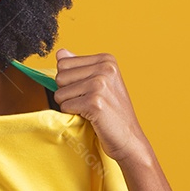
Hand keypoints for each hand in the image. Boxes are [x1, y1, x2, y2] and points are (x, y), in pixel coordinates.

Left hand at [52, 48, 147, 164]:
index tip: (87, 90)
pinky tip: (90, 116)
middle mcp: (105, 68)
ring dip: (70, 105)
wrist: (129, 138)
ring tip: (89, 109)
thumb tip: (60, 52)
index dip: (69, 80)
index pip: (63, 62)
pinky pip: (65, 106)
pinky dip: (73, 114)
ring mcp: (100, 84)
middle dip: (67, 92)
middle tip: (87, 101)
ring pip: (60, 92)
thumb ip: (79, 66)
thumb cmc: (112, 112)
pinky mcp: (95, 102)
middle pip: (60, 76)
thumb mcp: (99, 83)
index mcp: (106, 60)